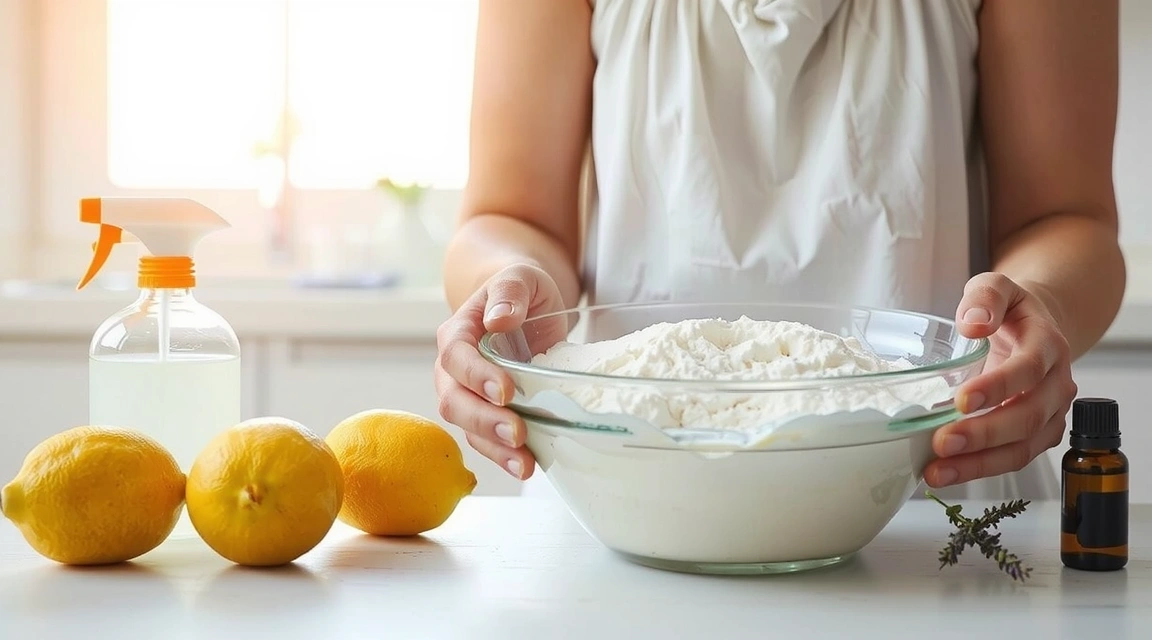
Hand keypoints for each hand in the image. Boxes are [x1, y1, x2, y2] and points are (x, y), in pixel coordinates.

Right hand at [434, 264, 568, 479]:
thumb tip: (498, 319)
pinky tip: (526, 467)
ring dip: (494, 448)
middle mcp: (453, 369)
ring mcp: (466, 395)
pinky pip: (486, 441)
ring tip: (525, 464)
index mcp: (457, 333)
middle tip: (516, 432)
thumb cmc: (519, 291)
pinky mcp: (484, 414)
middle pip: (454, 400)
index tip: (506, 391)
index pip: (456, 357)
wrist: (523, 306)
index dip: (477, 376)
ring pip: (467, 427)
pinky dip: (504, 457)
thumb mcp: (521, 277)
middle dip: (484, 420)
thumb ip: (509, 291)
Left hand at [925, 272, 1077, 487]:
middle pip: (1028, 417)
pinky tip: (946, 473)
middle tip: (943, 442)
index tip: (962, 400)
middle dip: (985, 434)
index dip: (998, 386)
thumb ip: (985, 296)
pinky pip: (1013, 459)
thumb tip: (973, 321)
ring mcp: (1051, 414)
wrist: (1033, 328)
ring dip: (980, 464)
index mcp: (1048, 346)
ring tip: (938, 472)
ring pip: (1023, 448)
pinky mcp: (1038, 435)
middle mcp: (1057, 384)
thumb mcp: (997, 287)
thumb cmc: (1008, 310)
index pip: (1028, 370)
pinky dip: (981, 470)